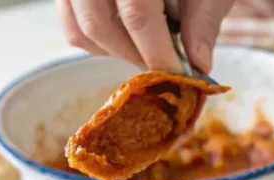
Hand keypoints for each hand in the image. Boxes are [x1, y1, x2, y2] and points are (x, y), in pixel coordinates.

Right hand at [57, 0, 233, 72]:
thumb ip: (202, 19)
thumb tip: (198, 63)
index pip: (136, 12)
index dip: (155, 50)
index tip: (174, 73)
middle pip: (99, 23)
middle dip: (135, 55)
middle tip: (162, 65)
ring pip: (81, 29)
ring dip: (116, 51)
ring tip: (146, 47)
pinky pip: (71, 25)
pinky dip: (98, 41)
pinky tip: (127, 36)